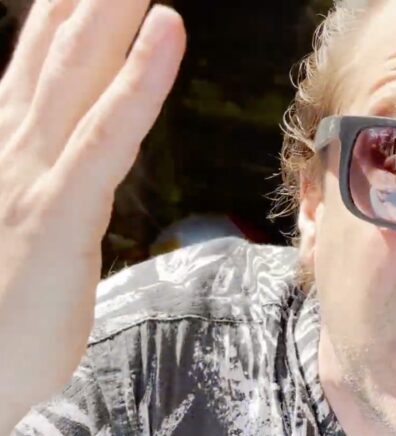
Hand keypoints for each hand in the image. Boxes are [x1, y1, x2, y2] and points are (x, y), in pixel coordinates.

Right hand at [0, 0, 185, 435]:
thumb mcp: (18, 237)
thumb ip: (41, 191)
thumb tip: (65, 172)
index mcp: (5, 155)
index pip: (38, 66)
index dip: (65, 16)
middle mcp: (10, 150)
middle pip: (59, 53)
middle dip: (90, 1)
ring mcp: (30, 177)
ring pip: (81, 74)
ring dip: (113, 12)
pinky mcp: (58, 214)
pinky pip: (107, 134)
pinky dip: (139, 80)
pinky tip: (166, 30)